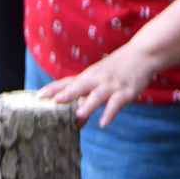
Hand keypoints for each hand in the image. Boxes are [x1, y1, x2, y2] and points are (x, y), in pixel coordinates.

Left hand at [36, 39, 158, 127]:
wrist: (141, 54)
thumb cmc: (117, 70)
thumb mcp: (100, 82)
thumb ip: (87, 99)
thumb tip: (76, 119)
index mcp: (88, 76)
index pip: (67, 82)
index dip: (53, 89)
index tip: (38, 96)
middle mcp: (97, 79)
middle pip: (79, 85)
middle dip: (66, 94)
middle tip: (53, 102)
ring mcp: (111, 84)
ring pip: (98, 94)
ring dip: (88, 104)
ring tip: (78, 116)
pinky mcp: (125, 91)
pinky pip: (116, 103)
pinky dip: (109, 113)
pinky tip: (103, 123)